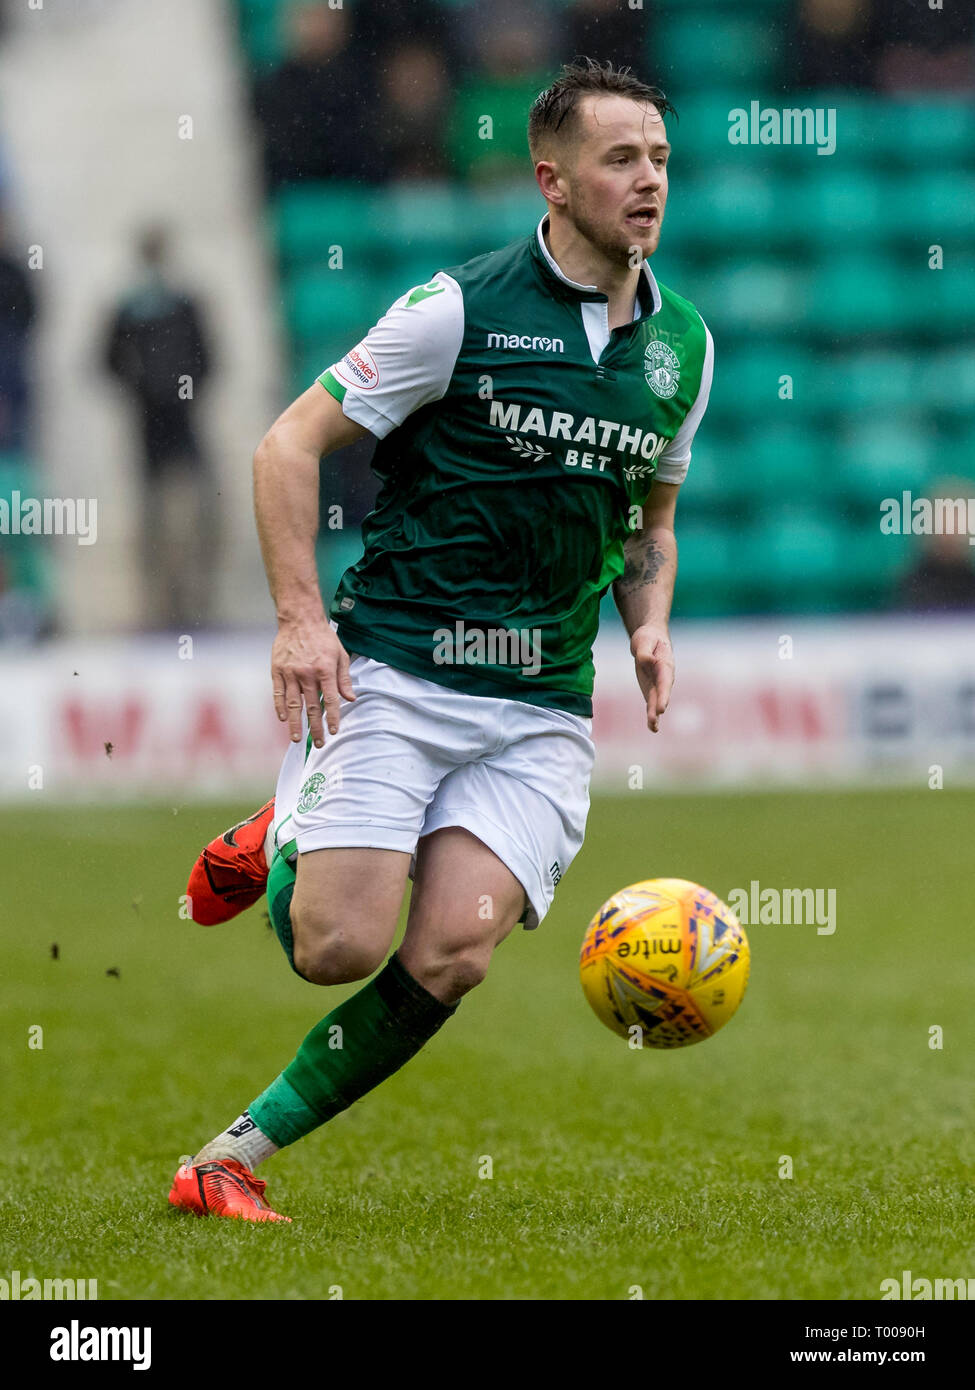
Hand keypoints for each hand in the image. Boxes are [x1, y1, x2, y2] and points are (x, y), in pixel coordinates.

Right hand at [271, 618, 355, 747]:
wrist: (300, 619)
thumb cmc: (323, 637)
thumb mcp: (340, 655)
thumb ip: (344, 678)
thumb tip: (350, 699)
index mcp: (325, 670)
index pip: (330, 700)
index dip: (332, 717)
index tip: (334, 731)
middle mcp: (307, 674)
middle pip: (312, 707)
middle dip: (315, 727)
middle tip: (318, 743)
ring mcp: (290, 673)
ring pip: (293, 704)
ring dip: (296, 723)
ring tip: (297, 739)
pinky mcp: (277, 670)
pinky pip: (278, 693)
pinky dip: (280, 707)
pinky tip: (283, 718)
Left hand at [630, 625, 673, 732]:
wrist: (650, 638)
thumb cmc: (648, 638)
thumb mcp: (644, 640)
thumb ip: (645, 652)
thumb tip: (648, 661)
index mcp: (665, 664)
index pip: (665, 681)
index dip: (664, 694)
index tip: (662, 706)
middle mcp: (664, 677)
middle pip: (662, 693)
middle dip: (659, 704)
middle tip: (657, 715)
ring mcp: (658, 685)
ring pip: (656, 701)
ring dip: (654, 714)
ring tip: (653, 727)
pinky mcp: (651, 689)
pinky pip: (651, 703)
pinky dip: (652, 714)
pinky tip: (652, 727)